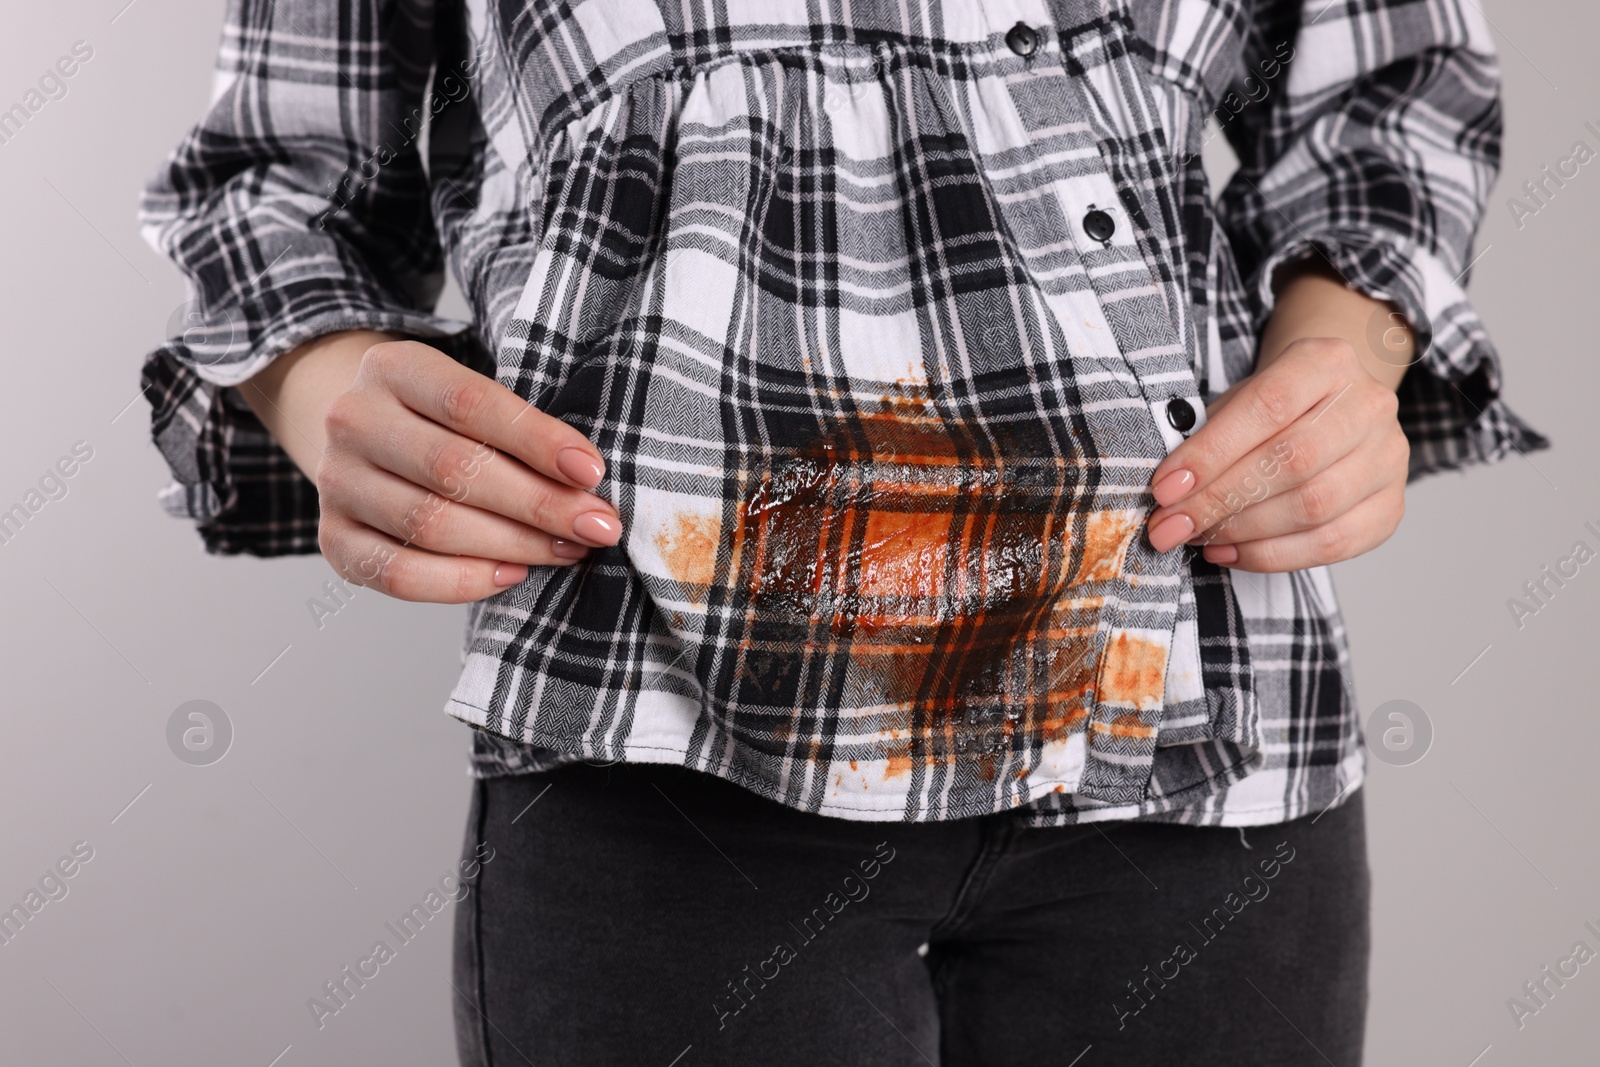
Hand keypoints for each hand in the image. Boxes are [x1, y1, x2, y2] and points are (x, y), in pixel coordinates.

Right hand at [241, 331, 620, 602]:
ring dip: (514, 545)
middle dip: (539, 504)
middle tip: (598, 525)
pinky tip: (512, 573)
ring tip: (567, 550)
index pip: (470, 404)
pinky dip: (462, 583)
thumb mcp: (473, 396)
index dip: (537, 441)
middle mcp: (353, 421)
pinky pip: (400, 575)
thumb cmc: (442, 419)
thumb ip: (519, 426)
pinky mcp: (334, 540)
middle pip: (454, 470)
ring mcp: (338, 484)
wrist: (364, 436)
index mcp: (392, 368)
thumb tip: (586, 480)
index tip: (592, 473)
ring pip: (431, 526)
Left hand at [1144, 336, 1408, 571]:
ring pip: (1314, 507)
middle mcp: (1369, 405)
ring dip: (1243, 531)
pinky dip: (1273, 556)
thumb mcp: (1239, 399)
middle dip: (1220, 500)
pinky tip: (1232, 552)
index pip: (1267, 407)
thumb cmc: (1272, 407)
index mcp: (1327, 361)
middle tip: (1171, 526)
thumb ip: (1208, 435)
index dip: (1211, 453)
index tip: (1165, 488)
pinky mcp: (1391, 506)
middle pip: (1293, 461)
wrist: (1330, 408)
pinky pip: (1333, 543)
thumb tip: (1170, 492)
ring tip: (1198, 538)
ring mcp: (1389, 457)